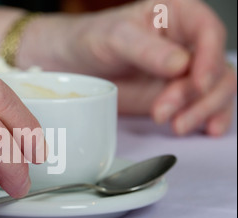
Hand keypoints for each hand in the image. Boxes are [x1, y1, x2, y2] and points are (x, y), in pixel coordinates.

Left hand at [19, 0, 236, 135]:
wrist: (73, 66)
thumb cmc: (92, 40)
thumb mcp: (115, 39)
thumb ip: (146, 50)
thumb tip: (181, 64)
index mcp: (178, 15)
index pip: (209, 32)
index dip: (210, 58)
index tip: (198, 82)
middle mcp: (188, 42)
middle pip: (216, 67)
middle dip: (197, 94)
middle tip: (165, 111)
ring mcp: (184, 72)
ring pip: (215, 90)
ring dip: (202, 111)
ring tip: (176, 126)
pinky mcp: (177, 96)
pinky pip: (203, 106)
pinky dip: (206, 119)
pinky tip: (206, 130)